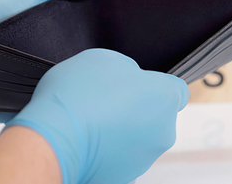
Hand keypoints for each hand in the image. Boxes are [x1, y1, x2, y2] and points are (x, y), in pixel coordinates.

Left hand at [0, 0, 107, 121]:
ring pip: (63, 91)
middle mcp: (43, 58)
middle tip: (116, 77)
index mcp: (49, 32)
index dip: (104, 38)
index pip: (85, 37)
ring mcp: (31, 83)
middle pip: (77, 66)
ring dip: (76, 96)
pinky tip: (73, 116)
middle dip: (93, 72)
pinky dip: (55, 116)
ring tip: (98, 99)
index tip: (125, 43)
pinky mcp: (19, 105)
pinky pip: (43, 112)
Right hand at [5, 48, 189, 183]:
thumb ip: (127, 70)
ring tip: (91, 121)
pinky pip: (121, 158)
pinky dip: (109, 151)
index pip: (178, 91)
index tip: (140, 87)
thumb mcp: (104, 59)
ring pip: (138, 138)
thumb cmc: (77, 96)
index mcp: (164, 98)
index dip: (158, 86)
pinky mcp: (125, 177)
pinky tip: (87, 140)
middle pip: (155, 116)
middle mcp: (163, 132)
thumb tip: (128, 80)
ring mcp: (145, 159)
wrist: (53, 141)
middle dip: (136, 108)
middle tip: (107, 101)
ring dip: (122, 130)